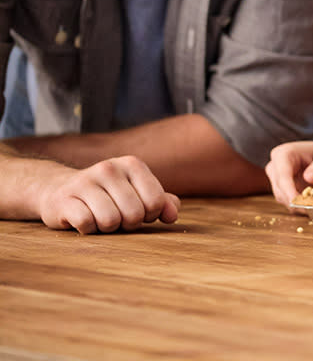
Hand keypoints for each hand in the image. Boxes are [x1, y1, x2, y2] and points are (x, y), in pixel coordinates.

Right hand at [37, 155, 179, 233]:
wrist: (60, 191)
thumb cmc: (109, 197)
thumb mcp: (138, 194)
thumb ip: (162, 203)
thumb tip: (172, 216)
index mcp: (132, 164)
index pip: (155, 201)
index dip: (150, 215)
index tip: (138, 212)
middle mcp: (109, 168)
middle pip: (134, 214)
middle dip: (128, 224)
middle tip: (117, 217)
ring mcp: (84, 181)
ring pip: (110, 221)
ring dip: (107, 228)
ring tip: (99, 218)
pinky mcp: (64, 198)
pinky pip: (86, 223)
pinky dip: (87, 229)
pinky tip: (82, 220)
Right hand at [265, 139, 312, 210]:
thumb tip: (308, 178)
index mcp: (284, 153)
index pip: (282, 176)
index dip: (290, 192)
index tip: (301, 205)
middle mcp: (276, 166)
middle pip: (280, 190)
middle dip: (297, 201)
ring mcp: (279, 179)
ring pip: (283, 199)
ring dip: (299, 205)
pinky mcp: (285, 190)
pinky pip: (289, 203)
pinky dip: (301, 206)